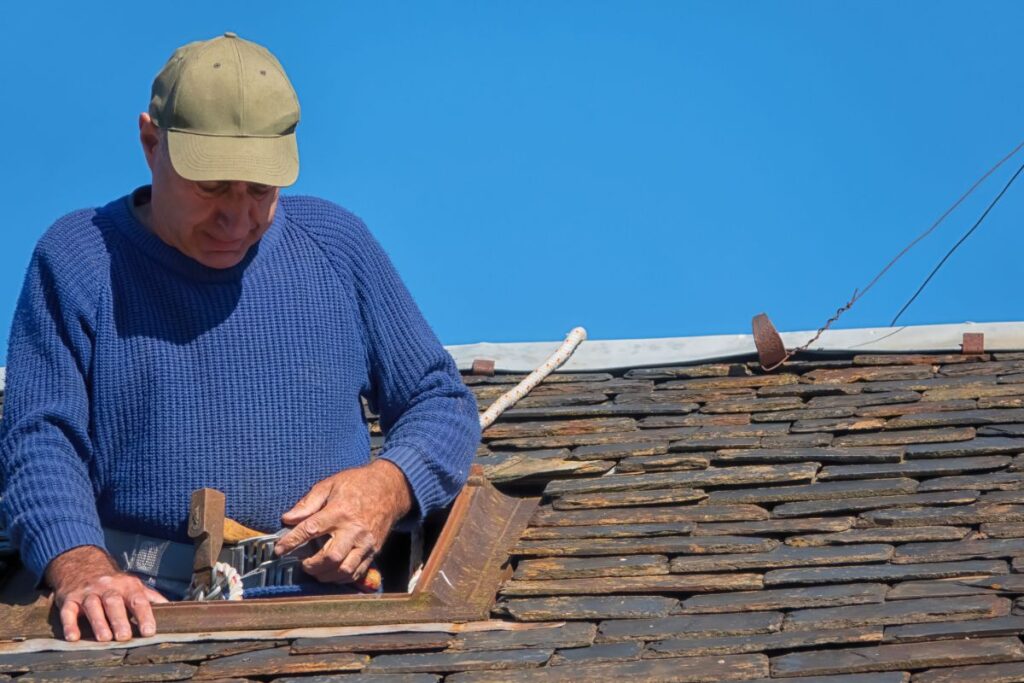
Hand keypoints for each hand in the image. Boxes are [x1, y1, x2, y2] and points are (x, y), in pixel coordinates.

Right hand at [44, 545, 167, 641]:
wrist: (82, 565)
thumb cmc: (113, 582)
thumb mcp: (133, 585)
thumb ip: (150, 597)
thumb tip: (173, 608)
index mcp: (127, 585)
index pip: (138, 600)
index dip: (144, 615)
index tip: (149, 631)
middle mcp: (107, 587)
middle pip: (114, 602)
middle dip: (120, 620)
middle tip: (124, 637)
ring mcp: (88, 593)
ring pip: (93, 606)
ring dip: (98, 622)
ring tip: (104, 638)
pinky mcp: (69, 599)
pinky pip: (68, 611)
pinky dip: (69, 624)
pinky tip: (73, 637)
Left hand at [275, 459, 412, 582]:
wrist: (390, 488)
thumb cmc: (357, 484)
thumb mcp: (330, 485)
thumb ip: (308, 503)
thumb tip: (287, 518)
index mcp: (339, 511)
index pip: (310, 530)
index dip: (292, 542)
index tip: (279, 550)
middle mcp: (354, 530)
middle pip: (331, 557)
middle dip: (312, 565)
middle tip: (302, 563)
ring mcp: (366, 542)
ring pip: (345, 569)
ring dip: (326, 575)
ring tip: (316, 570)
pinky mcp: (374, 550)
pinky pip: (357, 572)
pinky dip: (342, 577)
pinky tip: (332, 573)